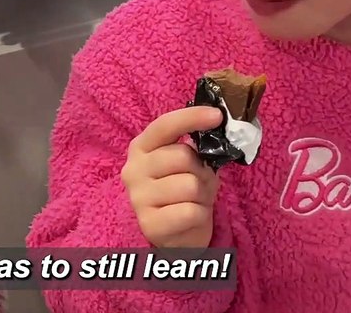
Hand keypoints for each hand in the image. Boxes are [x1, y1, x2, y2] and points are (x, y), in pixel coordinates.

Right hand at [121, 106, 224, 247]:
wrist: (177, 234)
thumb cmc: (185, 192)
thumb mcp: (191, 164)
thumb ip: (197, 147)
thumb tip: (215, 127)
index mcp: (141, 148)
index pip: (164, 126)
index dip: (191, 117)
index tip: (217, 116)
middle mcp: (133, 170)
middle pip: (183, 156)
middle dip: (201, 170)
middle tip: (201, 182)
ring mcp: (138, 198)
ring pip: (189, 185)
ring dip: (202, 195)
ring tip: (195, 201)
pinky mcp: (149, 224)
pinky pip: (190, 211)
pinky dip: (200, 215)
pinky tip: (190, 218)